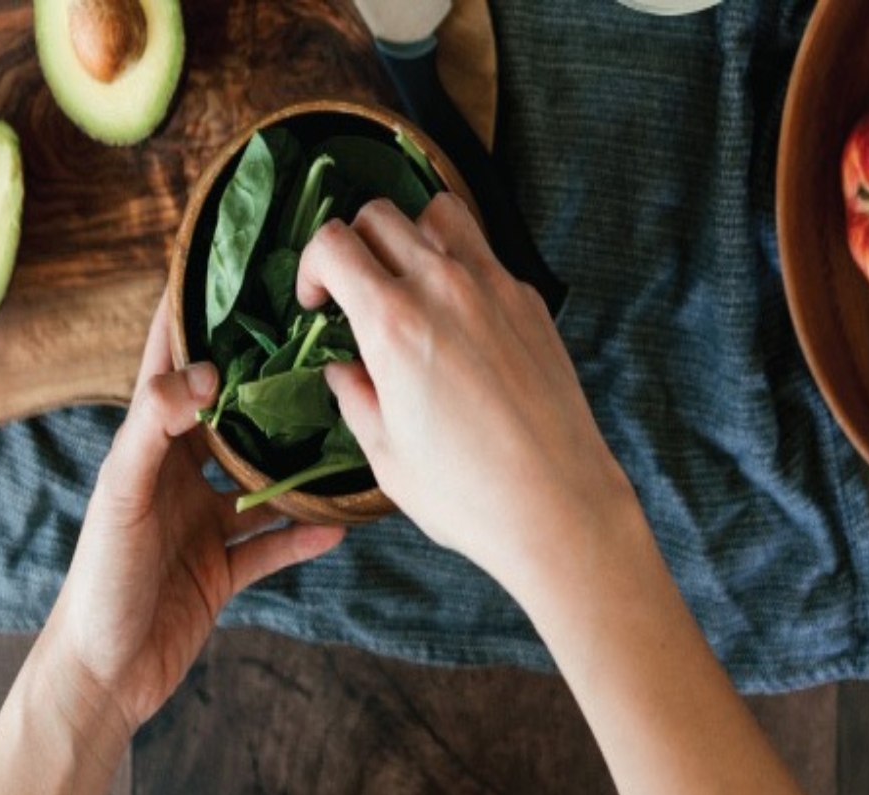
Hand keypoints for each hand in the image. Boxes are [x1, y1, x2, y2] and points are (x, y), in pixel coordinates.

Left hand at [47, 292, 344, 731]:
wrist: (103, 675)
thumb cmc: (99, 578)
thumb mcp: (122, 494)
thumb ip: (155, 429)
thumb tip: (205, 373)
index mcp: (144, 450)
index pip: (166, 370)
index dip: (189, 322)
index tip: (227, 276)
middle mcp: (177, 479)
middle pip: (226, 421)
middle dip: (261, 386)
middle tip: (308, 345)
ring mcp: (202, 524)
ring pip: (259, 483)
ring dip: (295, 465)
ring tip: (340, 434)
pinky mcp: (222, 570)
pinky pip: (273, 546)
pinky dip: (303, 536)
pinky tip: (340, 524)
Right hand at [298, 194, 631, 577]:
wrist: (558, 506)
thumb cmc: (467, 492)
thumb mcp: (386, 455)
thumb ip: (355, 397)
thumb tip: (342, 371)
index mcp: (393, 322)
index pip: (334, 243)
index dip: (311, 266)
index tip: (315, 303)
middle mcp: (444, 287)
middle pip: (380, 214)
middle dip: (353, 244)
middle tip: (352, 292)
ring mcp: (494, 287)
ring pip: (440, 213)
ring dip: (411, 235)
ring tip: (408, 284)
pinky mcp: (530, 302)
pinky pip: (485, 254)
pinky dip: (459, 264)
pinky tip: (459, 318)